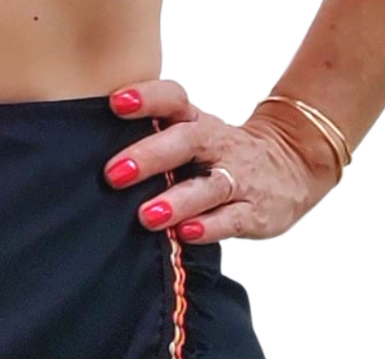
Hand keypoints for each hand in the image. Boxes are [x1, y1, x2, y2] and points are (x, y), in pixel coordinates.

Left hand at [102, 79, 341, 243]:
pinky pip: (231, 219)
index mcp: (197, 124)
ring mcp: (238, 178)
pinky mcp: (253, 212)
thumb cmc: (219, 157)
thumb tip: (90, 161)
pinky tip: (185, 234)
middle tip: (113, 174)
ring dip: (176, 201)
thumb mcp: (192, 139)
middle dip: (150, 156)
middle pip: (187, 141)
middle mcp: (218, 146)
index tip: (116, 103)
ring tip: (147, 216)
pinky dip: (209, 227)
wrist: (294, 166)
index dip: (149, 98)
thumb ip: (153, 143)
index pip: (175, 100)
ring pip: (209, 186)